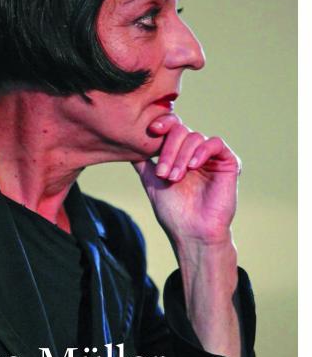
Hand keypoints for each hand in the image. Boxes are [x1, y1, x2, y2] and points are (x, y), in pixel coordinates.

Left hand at [132, 115, 241, 247]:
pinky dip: (202, 151)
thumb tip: (127, 143)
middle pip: (181, 131)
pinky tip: (193, 166)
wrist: (192, 232)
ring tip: (174, 177)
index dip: (163, 124)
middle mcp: (196, 152)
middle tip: (162, 173)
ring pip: (195, 137)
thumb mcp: (151, 181)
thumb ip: (142, 162)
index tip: (151, 130)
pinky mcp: (228, 162)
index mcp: (179, 153)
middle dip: (169, 149)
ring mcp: (211, 156)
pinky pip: (215, 144)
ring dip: (181, 156)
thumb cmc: (173, 211)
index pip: (172, 128)